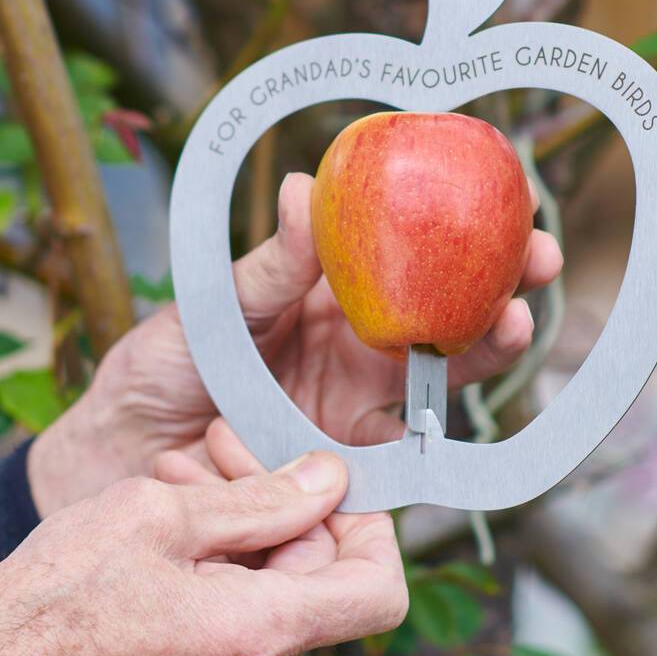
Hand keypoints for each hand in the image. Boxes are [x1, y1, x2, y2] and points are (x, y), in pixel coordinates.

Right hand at [0, 452, 406, 655]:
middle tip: (220, 451)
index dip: (369, 528)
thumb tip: (330, 477)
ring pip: (276, 587)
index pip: (379, 589)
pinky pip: (243, 616)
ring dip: (241, 522)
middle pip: (319, 573)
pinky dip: (222, 564)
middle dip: (278, 500)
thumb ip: (263, 497)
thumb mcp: (163, 516)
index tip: (323, 485)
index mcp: (260, 632)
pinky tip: (173, 519)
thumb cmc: (56, 595)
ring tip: (180, 477)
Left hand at [29, 171, 562, 514]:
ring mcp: (357, 408)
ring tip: (515, 323)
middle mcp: (356, 349)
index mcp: (328, 299)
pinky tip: (457, 415)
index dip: (457, 235)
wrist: (116, 456)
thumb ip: (265, 268)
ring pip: (441, 379)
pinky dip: (433, 440)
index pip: (407, 260)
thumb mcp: (209, 310)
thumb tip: (300, 188)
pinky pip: (401, 456)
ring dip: (484, 351)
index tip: (501, 201)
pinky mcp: (347, 466)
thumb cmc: (157, 370)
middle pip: (446, 317)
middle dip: (500, 286)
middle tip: (539, 260)